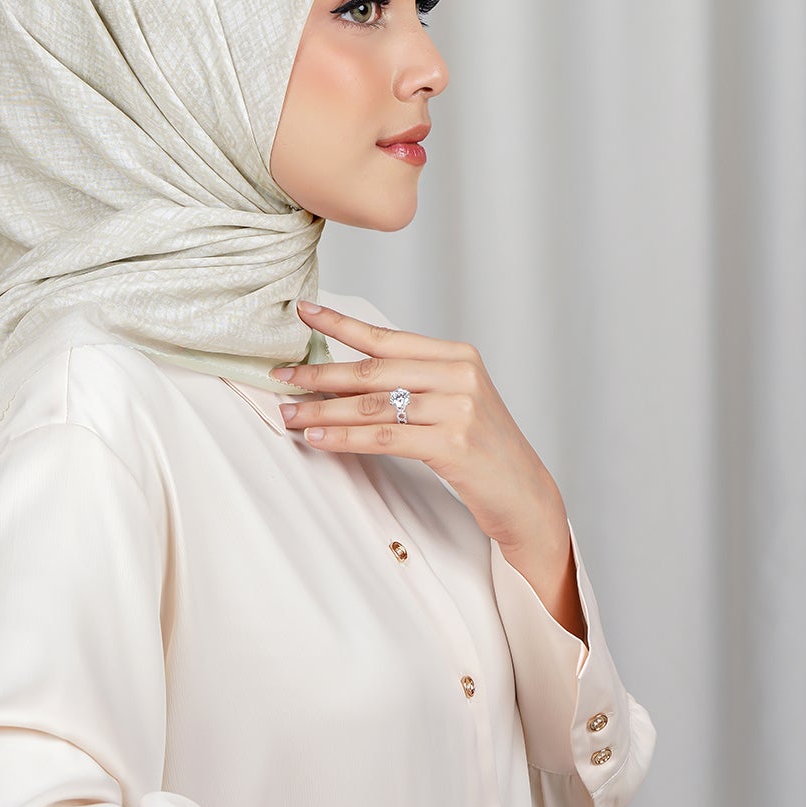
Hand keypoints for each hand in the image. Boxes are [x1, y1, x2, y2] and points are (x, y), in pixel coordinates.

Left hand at [269, 301, 563, 556]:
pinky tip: (319, 439)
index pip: (386, 336)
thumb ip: (413, 382)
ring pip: (373, 405)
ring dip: (323, 411)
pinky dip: (346, 438)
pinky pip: (384, 437)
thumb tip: (344, 375)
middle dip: (319, 375)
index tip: (304, 312)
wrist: (525, 494)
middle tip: (280, 377)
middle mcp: (459, 374)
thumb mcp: (455, 401)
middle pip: (373, 370)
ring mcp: (458, 408)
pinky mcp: (453, 444)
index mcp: (458, 355)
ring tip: (289, 414)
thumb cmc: (483, 449)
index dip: (340, 324)